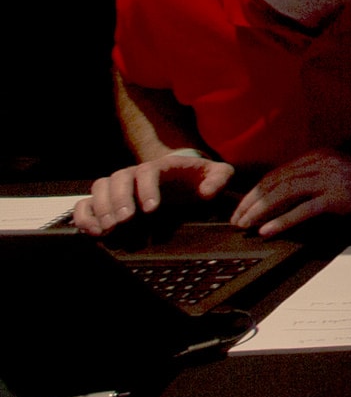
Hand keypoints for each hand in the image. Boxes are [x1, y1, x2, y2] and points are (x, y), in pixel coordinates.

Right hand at [72, 151, 235, 235]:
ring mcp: (119, 185)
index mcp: (162, 165)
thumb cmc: (198, 177)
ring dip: (100, 208)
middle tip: (123, 221)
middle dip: (119, 200)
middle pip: (119, 179)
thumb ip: (219, 178)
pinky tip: (92, 231)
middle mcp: (135, 173)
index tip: (151, 209)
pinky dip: (85, 215)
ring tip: (108, 228)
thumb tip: (207, 192)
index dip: (147, 189)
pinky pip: (87, 203)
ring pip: (99, 188)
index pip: (148, 171)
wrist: (183, 177)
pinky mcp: (108, 200)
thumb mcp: (217, 173)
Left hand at [231, 149, 350, 236]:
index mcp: (316, 156)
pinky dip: (282, 221)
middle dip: (251, 202)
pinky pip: (303, 210)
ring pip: (284, 193)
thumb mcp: (332, 174)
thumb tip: (276, 197)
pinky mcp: (337, 198)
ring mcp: (329, 179)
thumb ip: (308, 179)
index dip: (255, 191)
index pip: (276, 173)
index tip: (242, 207)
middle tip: (236, 219)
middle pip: (275, 182)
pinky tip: (268, 230)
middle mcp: (320, 163)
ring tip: (245, 225)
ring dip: (260, 211)